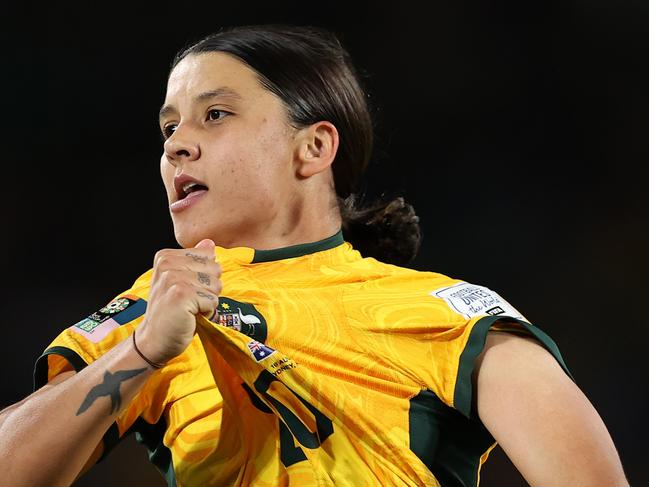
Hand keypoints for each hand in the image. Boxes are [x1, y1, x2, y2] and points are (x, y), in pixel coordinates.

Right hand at [136, 239, 220, 363]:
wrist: (154, 339)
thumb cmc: (172, 311)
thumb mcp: (182, 281)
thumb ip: (195, 260)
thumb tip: (210, 242)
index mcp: (166, 256)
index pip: (209, 256)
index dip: (206, 276)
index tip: (187, 288)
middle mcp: (167, 264)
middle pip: (215, 269)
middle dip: (209, 289)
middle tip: (189, 301)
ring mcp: (173, 279)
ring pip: (216, 285)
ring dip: (208, 302)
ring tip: (189, 309)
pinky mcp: (182, 295)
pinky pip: (213, 300)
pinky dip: (207, 312)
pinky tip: (190, 317)